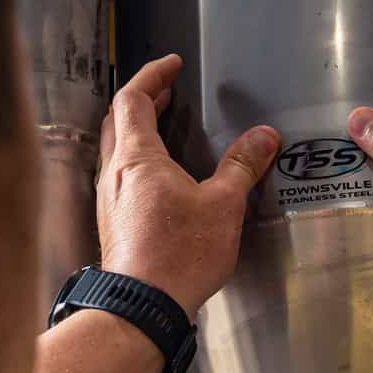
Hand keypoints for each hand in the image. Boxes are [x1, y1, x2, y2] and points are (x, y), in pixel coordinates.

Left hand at [97, 55, 279, 316]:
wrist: (141, 308)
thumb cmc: (178, 255)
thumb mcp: (222, 205)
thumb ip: (241, 166)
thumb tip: (263, 137)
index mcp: (136, 158)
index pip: (133, 98)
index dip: (152, 76)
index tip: (171, 65)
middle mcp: (114, 174)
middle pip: (117, 120)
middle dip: (142, 99)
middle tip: (166, 90)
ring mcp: (109, 200)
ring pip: (114, 149)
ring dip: (136, 130)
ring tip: (163, 126)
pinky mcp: (113, 224)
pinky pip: (119, 177)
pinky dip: (136, 160)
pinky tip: (159, 177)